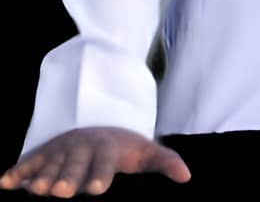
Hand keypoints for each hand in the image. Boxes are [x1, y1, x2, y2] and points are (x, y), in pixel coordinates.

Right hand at [0, 126, 190, 195]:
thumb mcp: (144, 152)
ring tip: (35, 189)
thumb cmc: (123, 148)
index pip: (104, 164)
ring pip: (50, 163)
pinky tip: (5, 183)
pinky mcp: (44, 153)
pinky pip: (29, 161)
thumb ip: (164, 162)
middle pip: (74, 165)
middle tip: (60, 191)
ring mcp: (61, 150)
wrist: (100, 122)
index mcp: (106, 150)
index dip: (100, 176)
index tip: (97, 188)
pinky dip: (17, 171)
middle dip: (67, 177)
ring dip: (41, 176)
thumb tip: (187, 176)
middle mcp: (82, 148)